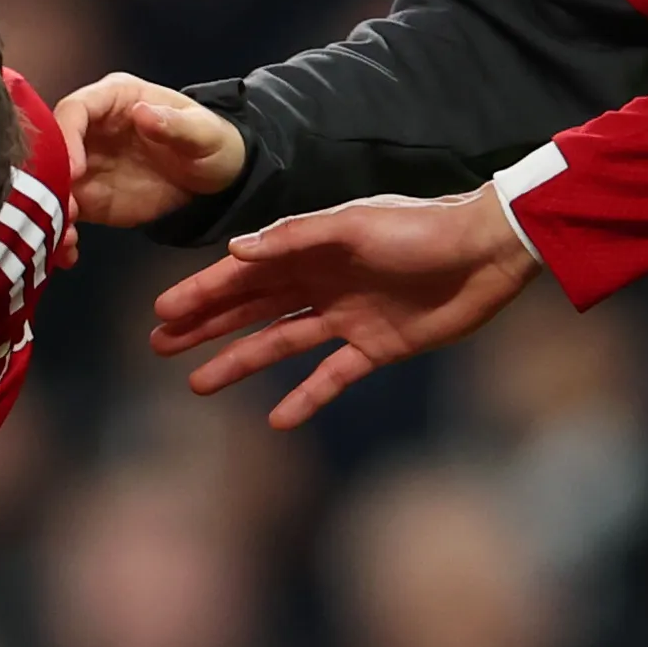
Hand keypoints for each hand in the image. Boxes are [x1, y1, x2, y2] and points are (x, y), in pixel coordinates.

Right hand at [57, 73, 244, 227]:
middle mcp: (91, 129)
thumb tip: (141, 112)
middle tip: (63, 211)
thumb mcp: (202, 131)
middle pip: (52, 147)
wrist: (216, 176)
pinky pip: (64, 212)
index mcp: (114, 99)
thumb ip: (173, 123)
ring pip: (52, 183)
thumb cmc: (210, 141)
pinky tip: (67, 251)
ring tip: (63, 237)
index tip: (76, 170)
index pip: (75, 109)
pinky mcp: (89, 196)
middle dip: (49, 179)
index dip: (66, 136)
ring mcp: (85, 163)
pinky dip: (62, 232)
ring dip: (50, 210)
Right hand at [146, 192, 541, 427]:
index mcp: (310, 248)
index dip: (203, 293)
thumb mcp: (352, 226)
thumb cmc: (421, 228)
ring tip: (198, 386)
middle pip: (251, 309)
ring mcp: (346, 317)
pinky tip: (276, 419)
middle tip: (160, 346)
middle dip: (206, 327)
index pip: (243, 274)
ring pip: (279, 343)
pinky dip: (306, 398)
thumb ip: (294, 237)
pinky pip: (331, 377)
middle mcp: (320, 282)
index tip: (162, 313)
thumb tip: (234, 251)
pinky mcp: (377, 348)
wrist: (486, 252)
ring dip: (240, 362)